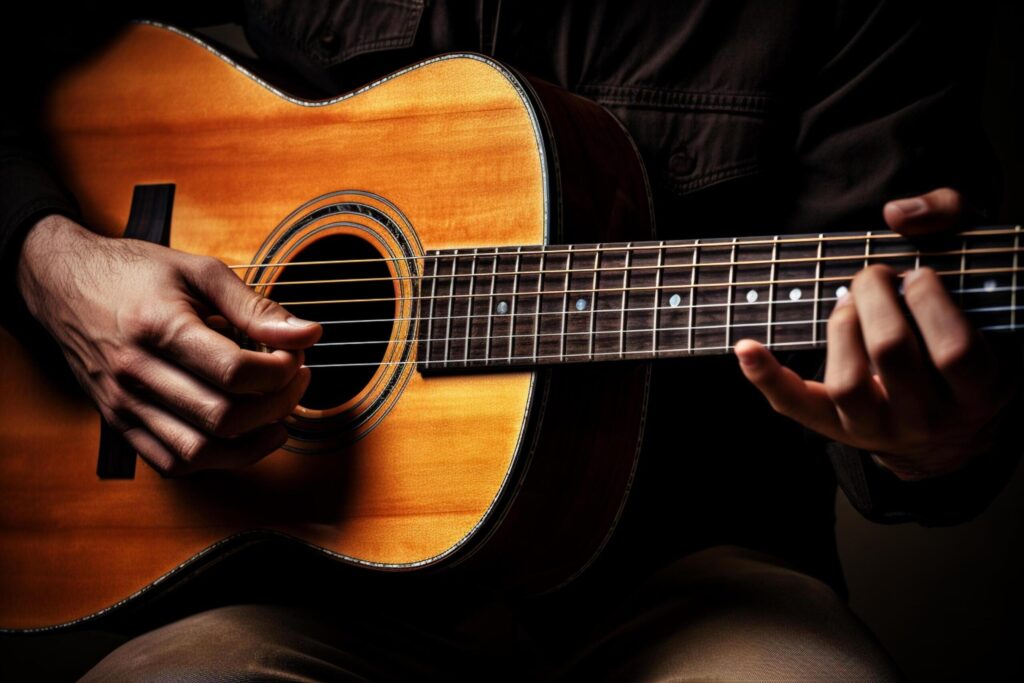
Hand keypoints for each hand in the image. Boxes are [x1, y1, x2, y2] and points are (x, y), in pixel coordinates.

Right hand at [16, 215, 321, 474]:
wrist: (60, 284)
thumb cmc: (134, 273)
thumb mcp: (200, 272)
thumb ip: (256, 307)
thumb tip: (309, 334)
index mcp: (158, 328)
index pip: (236, 372)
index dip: (281, 370)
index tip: (296, 353)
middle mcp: (136, 373)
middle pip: (224, 417)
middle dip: (277, 404)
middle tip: (295, 379)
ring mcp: (123, 404)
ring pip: (200, 452)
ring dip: (253, 441)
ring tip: (279, 414)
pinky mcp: (118, 423)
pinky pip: (172, 463)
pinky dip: (217, 459)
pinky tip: (244, 436)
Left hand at [735, 188, 1017, 479]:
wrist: (954, 423)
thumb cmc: (966, 328)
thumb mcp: (982, 280)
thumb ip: (952, 220)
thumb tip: (898, 213)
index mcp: (981, 389)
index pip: (955, 351)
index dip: (930, 302)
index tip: (918, 274)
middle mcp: (932, 418)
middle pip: (891, 353)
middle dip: (875, 299)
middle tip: (875, 276)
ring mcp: (880, 429)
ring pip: (849, 382)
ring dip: (840, 326)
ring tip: (849, 304)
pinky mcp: (837, 428)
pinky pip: (796, 405)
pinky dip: (766, 376)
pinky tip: (746, 347)